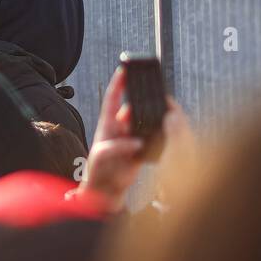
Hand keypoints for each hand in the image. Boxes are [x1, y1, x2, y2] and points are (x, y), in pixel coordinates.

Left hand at [80, 67, 194, 211]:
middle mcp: (120, 129)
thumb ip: (117, 147)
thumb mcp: (102, 156)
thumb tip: (136, 142)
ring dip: (150, 117)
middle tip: (152, 91)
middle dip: (141, 99)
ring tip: (160, 111)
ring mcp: (131, 138)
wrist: (106, 191)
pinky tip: (162, 132)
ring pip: (143, 121)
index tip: (124, 69)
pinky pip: (150, 137)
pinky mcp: (141, 150)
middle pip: (132, 108)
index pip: (112, 99)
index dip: (118, 83)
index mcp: (107, 125)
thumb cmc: (98, 171)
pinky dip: (156, 134)